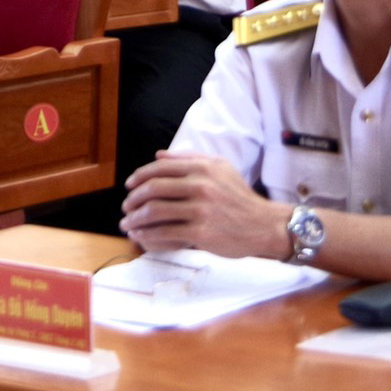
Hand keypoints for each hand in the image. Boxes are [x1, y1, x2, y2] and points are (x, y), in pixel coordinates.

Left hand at [121, 152, 289, 259]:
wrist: (264, 225)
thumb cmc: (239, 197)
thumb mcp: (221, 168)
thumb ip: (190, 159)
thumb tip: (158, 155)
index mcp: (202, 168)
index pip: (160, 169)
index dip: (139, 177)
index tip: (129, 186)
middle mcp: (200, 186)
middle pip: (153, 189)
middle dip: (133, 199)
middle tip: (126, 206)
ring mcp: (200, 210)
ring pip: (156, 211)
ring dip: (135, 218)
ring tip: (127, 223)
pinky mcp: (201, 232)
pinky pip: (165, 232)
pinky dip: (147, 234)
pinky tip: (140, 236)